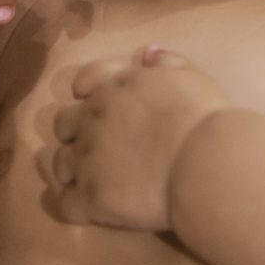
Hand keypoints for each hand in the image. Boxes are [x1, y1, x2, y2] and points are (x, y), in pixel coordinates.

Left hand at [52, 48, 232, 228]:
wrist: (205, 162)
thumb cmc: (203, 117)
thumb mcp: (191, 77)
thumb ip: (166, 62)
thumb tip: (146, 53)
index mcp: (114, 87)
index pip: (83, 82)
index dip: (87, 93)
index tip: (100, 105)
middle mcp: (92, 120)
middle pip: (62, 124)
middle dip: (75, 133)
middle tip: (99, 147)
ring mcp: (87, 160)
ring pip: (60, 165)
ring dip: (74, 171)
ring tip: (96, 182)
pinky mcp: (91, 198)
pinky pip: (66, 205)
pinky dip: (77, 207)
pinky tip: (94, 211)